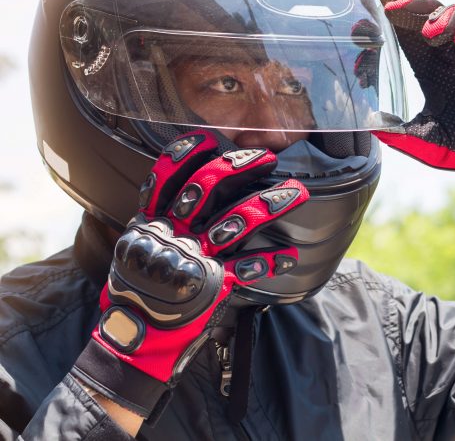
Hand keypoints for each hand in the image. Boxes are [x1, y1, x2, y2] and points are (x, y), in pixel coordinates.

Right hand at [73, 130, 308, 418]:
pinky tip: (289, 256)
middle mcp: (174, 233)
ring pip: (236, 222)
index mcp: (154, 222)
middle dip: (239, 166)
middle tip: (267, 157)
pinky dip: (269, 262)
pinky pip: (246, 269)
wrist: (135, 337)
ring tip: (297, 193)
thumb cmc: (138, 290)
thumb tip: (178, 193)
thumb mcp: (135, 248)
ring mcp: (194, 256)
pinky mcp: (211, 284)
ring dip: (269, 205)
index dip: (188, 153)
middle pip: (206, 187)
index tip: (213, 137)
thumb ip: (156, 220)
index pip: (166, 176)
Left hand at [372, 0, 454, 206]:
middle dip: (414, 4)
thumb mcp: (435, 142)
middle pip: (434, 12)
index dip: (396, 4)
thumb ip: (406, 137)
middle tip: (395, 7)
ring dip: (445, 16)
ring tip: (431, 32)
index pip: (411, 28)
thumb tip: (373, 130)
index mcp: (434, 65)